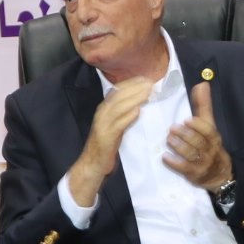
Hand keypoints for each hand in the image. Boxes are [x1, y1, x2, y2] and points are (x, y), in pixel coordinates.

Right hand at [66, 77, 152, 207]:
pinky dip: (128, 117)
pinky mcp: (106, 137)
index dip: (131, 83)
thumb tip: (138, 105)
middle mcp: (102, 114)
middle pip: (119, 96)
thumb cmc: (106, 146)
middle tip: (150, 82)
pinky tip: (137, 111)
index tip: (145, 78)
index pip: (117, 91)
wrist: (92, 164)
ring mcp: (103, 125)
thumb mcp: (115, 126)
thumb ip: (123, 115)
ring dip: (134, 98)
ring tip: (148, 92)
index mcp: (103, 109)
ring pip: (119, 107)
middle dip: (135, 88)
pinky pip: (118, 124)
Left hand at [162, 82, 233, 189]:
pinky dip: (174, 162)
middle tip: (172, 128)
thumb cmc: (210, 145)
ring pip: (191, 155)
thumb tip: (202, 84)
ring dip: (178, 146)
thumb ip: (203, 106)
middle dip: (185, 135)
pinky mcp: (194, 174)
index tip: (187, 120)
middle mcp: (209, 150)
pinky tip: (165, 157)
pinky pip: (184, 169)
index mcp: (213, 137)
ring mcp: (202, 163)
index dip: (198, 126)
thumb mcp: (209, 125)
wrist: (220, 174)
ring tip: (169, 139)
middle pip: (198, 142)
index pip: (208, 131)